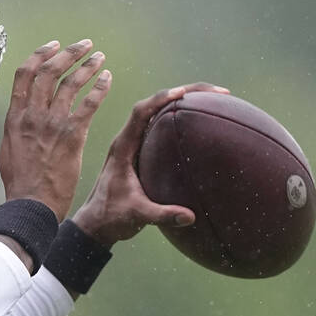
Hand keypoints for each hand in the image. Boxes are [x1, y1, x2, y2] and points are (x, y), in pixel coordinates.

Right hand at [0, 39, 109, 219]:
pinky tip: (107, 80)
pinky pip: (89, 103)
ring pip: (71, 82)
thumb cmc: (21, 182)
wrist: (32, 202)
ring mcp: (53, 123)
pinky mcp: (72, 134)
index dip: (40, 54)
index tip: (53, 46)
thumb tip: (21, 118)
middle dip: (68, 53)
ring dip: (87, 66)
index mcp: (15, 116)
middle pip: (50, 71)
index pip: (25, 74)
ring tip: (98, 58)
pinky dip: (100, 87)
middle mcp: (33, 114)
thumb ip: (17, 128)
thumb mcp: (9, 148)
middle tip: (83, 46)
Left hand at [71, 82, 229, 246]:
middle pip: (154, 104)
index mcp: (122, 147)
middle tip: (219, 91)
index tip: (183, 91)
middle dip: (185, 92)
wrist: (95, 224)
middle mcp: (128, 140)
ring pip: (159, 113)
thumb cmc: (111, 217)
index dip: (160, 99)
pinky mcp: (141, 152)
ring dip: (185, 102)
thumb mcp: (136, 216)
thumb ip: (161, 215)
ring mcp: (134, 145)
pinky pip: (162, 127)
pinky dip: (181, 119)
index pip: (140, 113)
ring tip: (217, 99)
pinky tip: (203, 121)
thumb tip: (190, 217)